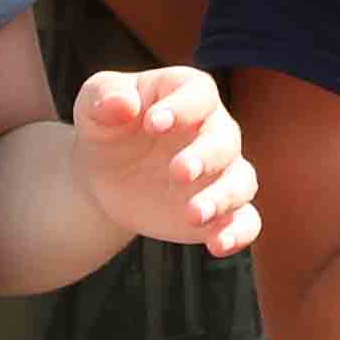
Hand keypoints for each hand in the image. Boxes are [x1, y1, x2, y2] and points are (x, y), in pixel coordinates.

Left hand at [71, 66, 261, 256]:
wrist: (106, 175)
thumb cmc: (107, 127)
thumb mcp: (94, 105)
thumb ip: (104, 96)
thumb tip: (123, 104)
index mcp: (186, 95)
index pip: (198, 94)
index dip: (182, 107)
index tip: (153, 124)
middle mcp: (214, 130)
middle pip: (224, 139)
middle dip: (205, 157)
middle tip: (178, 172)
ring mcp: (221, 172)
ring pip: (240, 181)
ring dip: (222, 198)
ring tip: (193, 214)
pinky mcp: (221, 210)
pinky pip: (245, 221)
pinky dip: (239, 233)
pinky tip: (218, 246)